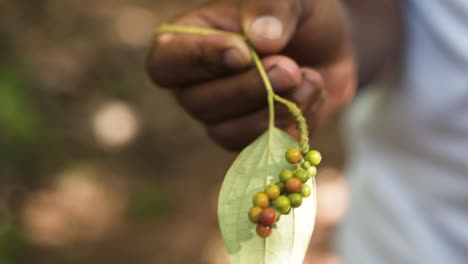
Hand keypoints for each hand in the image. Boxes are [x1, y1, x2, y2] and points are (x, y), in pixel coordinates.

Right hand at [147, 0, 356, 150]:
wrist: (328, 47)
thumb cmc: (296, 17)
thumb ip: (270, 7)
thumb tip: (262, 39)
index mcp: (190, 41)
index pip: (166, 63)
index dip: (200, 62)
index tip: (243, 53)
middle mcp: (197, 84)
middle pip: (199, 103)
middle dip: (250, 89)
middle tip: (289, 68)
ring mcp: (222, 115)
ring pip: (226, 132)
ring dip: (273, 111)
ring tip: (307, 79)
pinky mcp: (250, 137)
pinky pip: (258, 148)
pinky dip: (291, 127)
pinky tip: (311, 95)